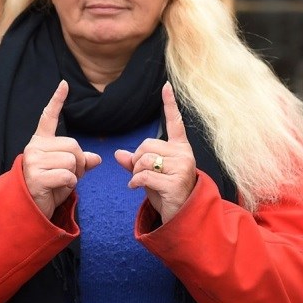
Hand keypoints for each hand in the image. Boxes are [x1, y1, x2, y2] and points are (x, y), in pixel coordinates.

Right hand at [23, 81, 101, 218]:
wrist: (28, 209)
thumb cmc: (48, 188)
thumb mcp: (67, 172)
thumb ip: (80, 162)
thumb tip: (97, 158)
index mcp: (41, 142)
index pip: (48, 117)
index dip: (57, 100)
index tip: (64, 84)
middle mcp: (34, 147)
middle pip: (74, 145)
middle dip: (79, 162)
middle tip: (69, 176)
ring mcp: (32, 161)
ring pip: (72, 160)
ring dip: (75, 175)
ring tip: (61, 182)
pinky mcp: (35, 176)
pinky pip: (68, 175)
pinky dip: (69, 185)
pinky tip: (57, 189)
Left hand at [115, 82, 196, 223]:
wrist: (181, 216)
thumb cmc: (166, 193)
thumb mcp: (149, 174)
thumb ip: (135, 162)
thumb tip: (118, 154)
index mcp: (180, 148)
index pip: (174, 122)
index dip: (169, 104)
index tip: (166, 86)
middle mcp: (184, 154)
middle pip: (146, 145)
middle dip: (136, 160)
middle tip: (141, 174)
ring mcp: (182, 167)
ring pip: (144, 159)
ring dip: (135, 172)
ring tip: (143, 183)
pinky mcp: (176, 182)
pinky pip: (144, 175)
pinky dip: (135, 182)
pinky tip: (138, 188)